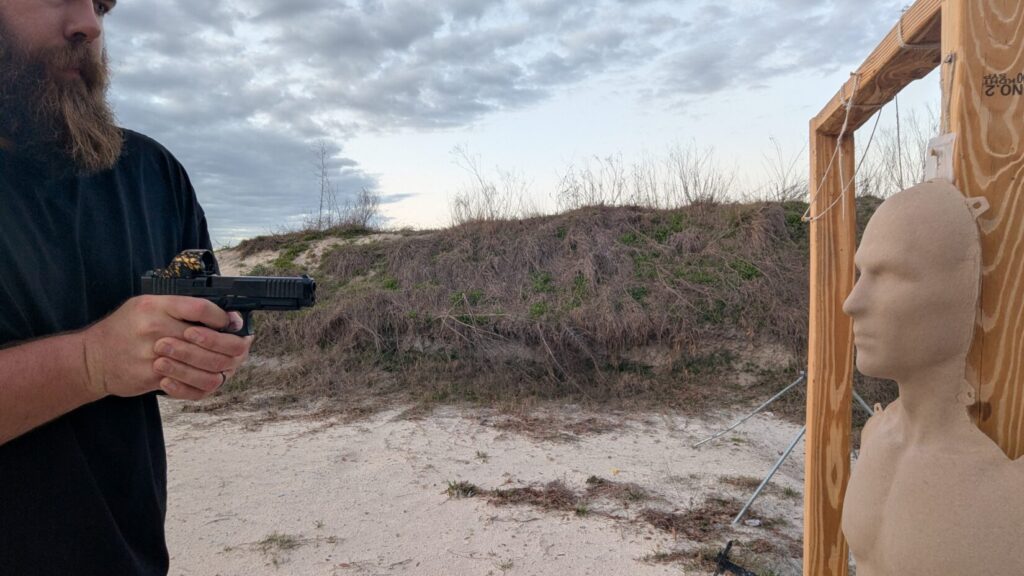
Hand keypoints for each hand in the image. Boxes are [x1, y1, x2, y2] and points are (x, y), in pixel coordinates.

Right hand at [81, 296, 252, 399]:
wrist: (91, 359)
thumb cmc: (123, 329)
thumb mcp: (146, 306)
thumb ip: (179, 307)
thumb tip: (220, 313)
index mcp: (155, 306)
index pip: (201, 308)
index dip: (222, 317)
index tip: (231, 322)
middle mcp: (154, 328)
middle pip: (207, 339)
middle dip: (228, 345)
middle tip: (238, 346)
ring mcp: (153, 354)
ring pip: (202, 364)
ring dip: (218, 365)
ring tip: (224, 363)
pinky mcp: (151, 376)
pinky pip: (188, 383)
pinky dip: (201, 382)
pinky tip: (204, 376)